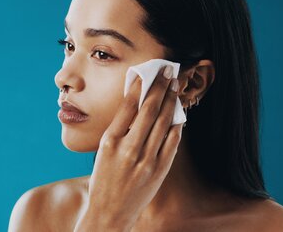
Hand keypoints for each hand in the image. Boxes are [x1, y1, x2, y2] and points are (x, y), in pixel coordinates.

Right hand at [76, 65, 182, 230]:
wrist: (110, 213)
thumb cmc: (103, 179)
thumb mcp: (103, 150)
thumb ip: (119, 129)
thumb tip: (136, 104)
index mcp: (110, 141)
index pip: (128, 106)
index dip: (140, 86)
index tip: (147, 72)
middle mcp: (128, 149)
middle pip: (149, 110)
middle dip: (159, 86)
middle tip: (167, 71)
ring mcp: (146, 160)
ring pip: (163, 122)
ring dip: (170, 100)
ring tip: (175, 85)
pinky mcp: (159, 170)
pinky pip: (172, 141)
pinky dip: (176, 124)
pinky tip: (179, 111)